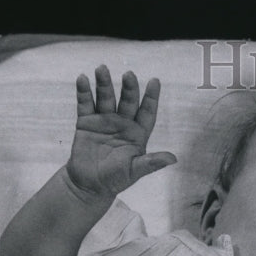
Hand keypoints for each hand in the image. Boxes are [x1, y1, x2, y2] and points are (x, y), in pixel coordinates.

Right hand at [67, 66, 176, 199]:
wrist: (89, 185)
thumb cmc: (115, 180)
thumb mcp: (135, 172)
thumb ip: (151, 163)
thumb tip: (173, 159)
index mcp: (137, 134)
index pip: (147, 112)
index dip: (151, 98)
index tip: (155, 81)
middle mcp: (122, 123)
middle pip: (127, 101)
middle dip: (129, 88)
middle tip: (128, 74)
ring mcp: (104, 121)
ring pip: (106, 98)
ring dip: (104, 84)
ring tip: (101, 69)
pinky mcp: (86, 122)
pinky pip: (85, 104)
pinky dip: (84, 92)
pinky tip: (83, 79)